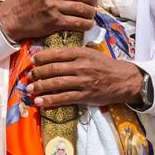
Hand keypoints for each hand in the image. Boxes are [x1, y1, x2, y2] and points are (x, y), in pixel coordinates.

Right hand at [0, 0, 99, 41]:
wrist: (9, 18)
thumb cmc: (23, 2)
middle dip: (93, 0)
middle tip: (95, 3)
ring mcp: (54, 6)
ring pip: (82, 8)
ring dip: (92, 12)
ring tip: (93, 14)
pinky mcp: (54, 21)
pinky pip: (77, 22)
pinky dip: (86, 24)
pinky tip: (88, 25)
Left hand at [27, 46, 142, 109]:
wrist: (125, 80)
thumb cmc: (106, 65)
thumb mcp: (92, 53)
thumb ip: (76, 53)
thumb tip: (55, 54)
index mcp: (82, 53)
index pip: (57, 53)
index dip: (42, 57)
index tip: (33, 60)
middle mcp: (81, 66)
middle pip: (54, 69)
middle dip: (38, 72)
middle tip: (30, 75)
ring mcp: (83, 82)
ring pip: (57, 84)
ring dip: (40, 87)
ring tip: (30, 89)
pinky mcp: (85, 95)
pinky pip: (64, 98)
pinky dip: (50, 100)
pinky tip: (40, 102)